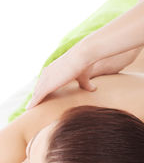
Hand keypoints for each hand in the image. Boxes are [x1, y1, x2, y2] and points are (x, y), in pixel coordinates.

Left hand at [26, 43, 142, 109]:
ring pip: (38, 90)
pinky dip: (36, 100)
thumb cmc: (86, 63)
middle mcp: (49, 71)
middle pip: (40, 85)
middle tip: (32, 103)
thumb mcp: (84, 76)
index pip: (47, 80)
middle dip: (36, 94)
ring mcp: (48, 76)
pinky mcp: (50, 81)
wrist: (85, 54)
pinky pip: (40, 93)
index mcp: (56, 69)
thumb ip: (86, 83)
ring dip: (34, 99)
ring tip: (31, 108)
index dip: (44, 88)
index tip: (42, 95)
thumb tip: (93, 89)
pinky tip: (32, 107)